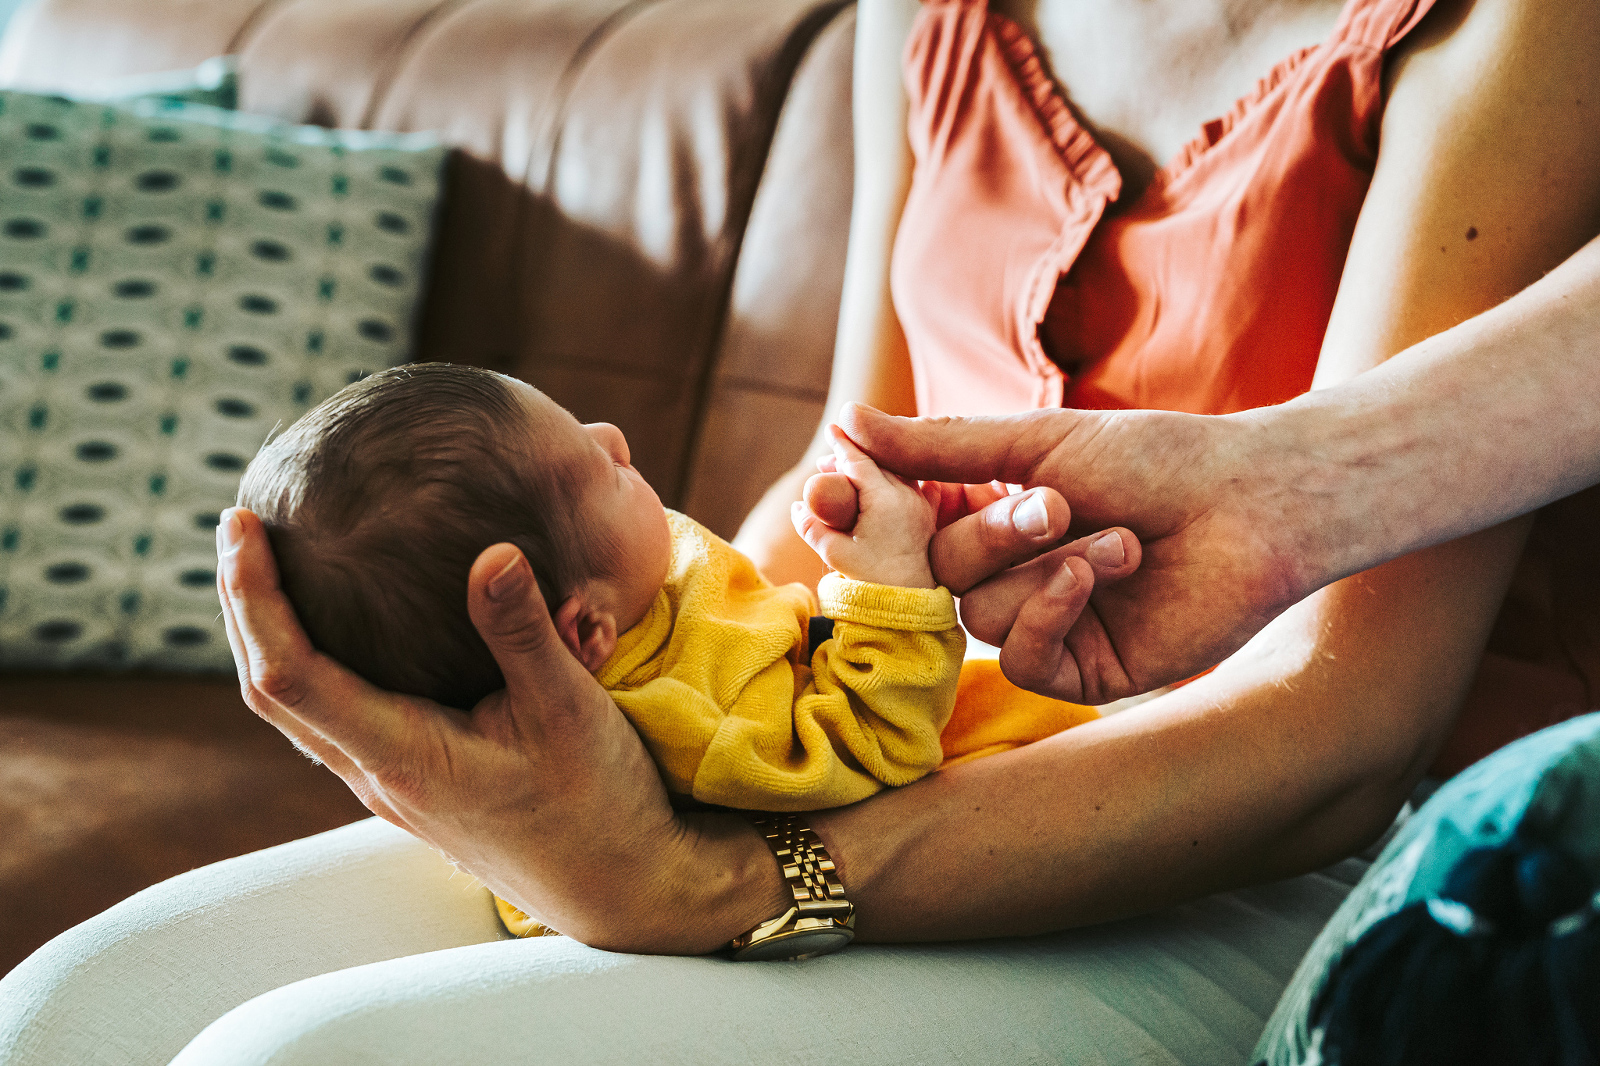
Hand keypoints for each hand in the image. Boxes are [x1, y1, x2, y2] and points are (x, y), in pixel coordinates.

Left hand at [215, 507, 785, 952]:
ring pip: (297, 709)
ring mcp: (391, 786)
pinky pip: (334, 717)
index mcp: (406, 757)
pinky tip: (337, 626)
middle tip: (239, 524)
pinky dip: (311, 661)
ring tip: (267, 564)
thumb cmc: (600, 802)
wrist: (619, 883)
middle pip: (270, 692)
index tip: (243, 527)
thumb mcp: (570, 708)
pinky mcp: (414, 783)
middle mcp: (381, 776)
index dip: (255, 599)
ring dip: (267, 636)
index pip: (292, 677)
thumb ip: (524, 632)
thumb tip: (492, 551)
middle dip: (244, 606)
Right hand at [790, 425, 939, 586]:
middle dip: (854, 454)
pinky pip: (915, 485)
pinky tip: (885, 482)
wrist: (912, 609)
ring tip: (849, 471)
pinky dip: (896, 477)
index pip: (859, 459)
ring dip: (874, 465)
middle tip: (826, 459)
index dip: (842, 443)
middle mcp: (909, 495)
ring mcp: (922, 506)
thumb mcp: (834, 554)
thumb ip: (811, 527)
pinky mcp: (928, 519)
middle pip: (879, 461)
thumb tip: (798, 506)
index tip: (831, 427)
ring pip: (897, 471)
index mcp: (885, 498)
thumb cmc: (872, 584)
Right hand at [840, 403, 1308, 702]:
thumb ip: (937, 446)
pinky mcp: (1080, 672)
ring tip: (1121, 540)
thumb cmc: (1154, 459)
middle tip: (1057, 503)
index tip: (839, 494)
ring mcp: (1044, 624)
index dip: (881, 515)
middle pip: (938, 574)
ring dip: (1047, 568)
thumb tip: (843, 421)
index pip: (907, 528)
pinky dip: (1052, 612)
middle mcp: (1009, 572)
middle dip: (995, 536)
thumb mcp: (1034, 443)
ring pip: (980, 616)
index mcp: (990, 515)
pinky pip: (1021, 658)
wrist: (1250, 506)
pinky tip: (1101, 576)